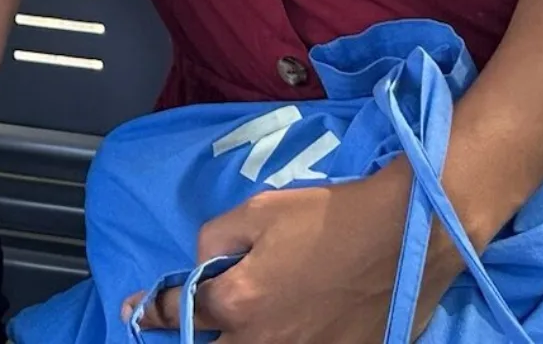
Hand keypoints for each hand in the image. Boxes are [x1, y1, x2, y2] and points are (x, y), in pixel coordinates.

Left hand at [129, 163, 463, 342]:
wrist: (408, 237)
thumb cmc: (329, 217)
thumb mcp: (258, 211)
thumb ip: (215, 241)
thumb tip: (204, 266)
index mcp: (238, 304)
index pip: (175, 313)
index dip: (149, 310)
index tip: (134, 309)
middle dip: (196, 334)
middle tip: (200, 315)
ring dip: (240, 339)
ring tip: (248, 318)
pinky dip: (283, 339)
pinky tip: (292, 322)